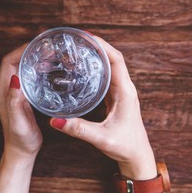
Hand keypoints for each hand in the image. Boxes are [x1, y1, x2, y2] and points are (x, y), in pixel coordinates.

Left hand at [0, 45, 42, 159]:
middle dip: (29, 51)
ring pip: (21, 68)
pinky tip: (49, 69)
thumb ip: (14, 101)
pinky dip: (37, 69)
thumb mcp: (18, 121)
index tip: (36, 45)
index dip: (20, 50)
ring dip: (33, 59)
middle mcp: (5, 89)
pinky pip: (27, 77)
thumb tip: (14, 79)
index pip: (8, 62)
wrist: (21, 151)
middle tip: (47, 48)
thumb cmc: (20, 139)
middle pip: (14, 62)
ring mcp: (13, 93)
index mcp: (2, 92)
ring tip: (50, 55)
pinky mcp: (21, 97)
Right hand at [50, 36, 156, 179]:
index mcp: (125, 92)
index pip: (116, 60)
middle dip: (95, 46)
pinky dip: (93, 68)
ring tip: (75, 49)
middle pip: (111, 58)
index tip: (86, 36)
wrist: (136, 156)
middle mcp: (124, 88)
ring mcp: (119, 92)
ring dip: (94, 55)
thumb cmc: (124, 146)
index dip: (102, 45)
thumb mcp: (101, 138)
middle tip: (74, 40)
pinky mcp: (114, 97)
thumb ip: (78, 129)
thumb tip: (55, 120)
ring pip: (108, 66)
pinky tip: (79, 68)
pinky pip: (104, 76)